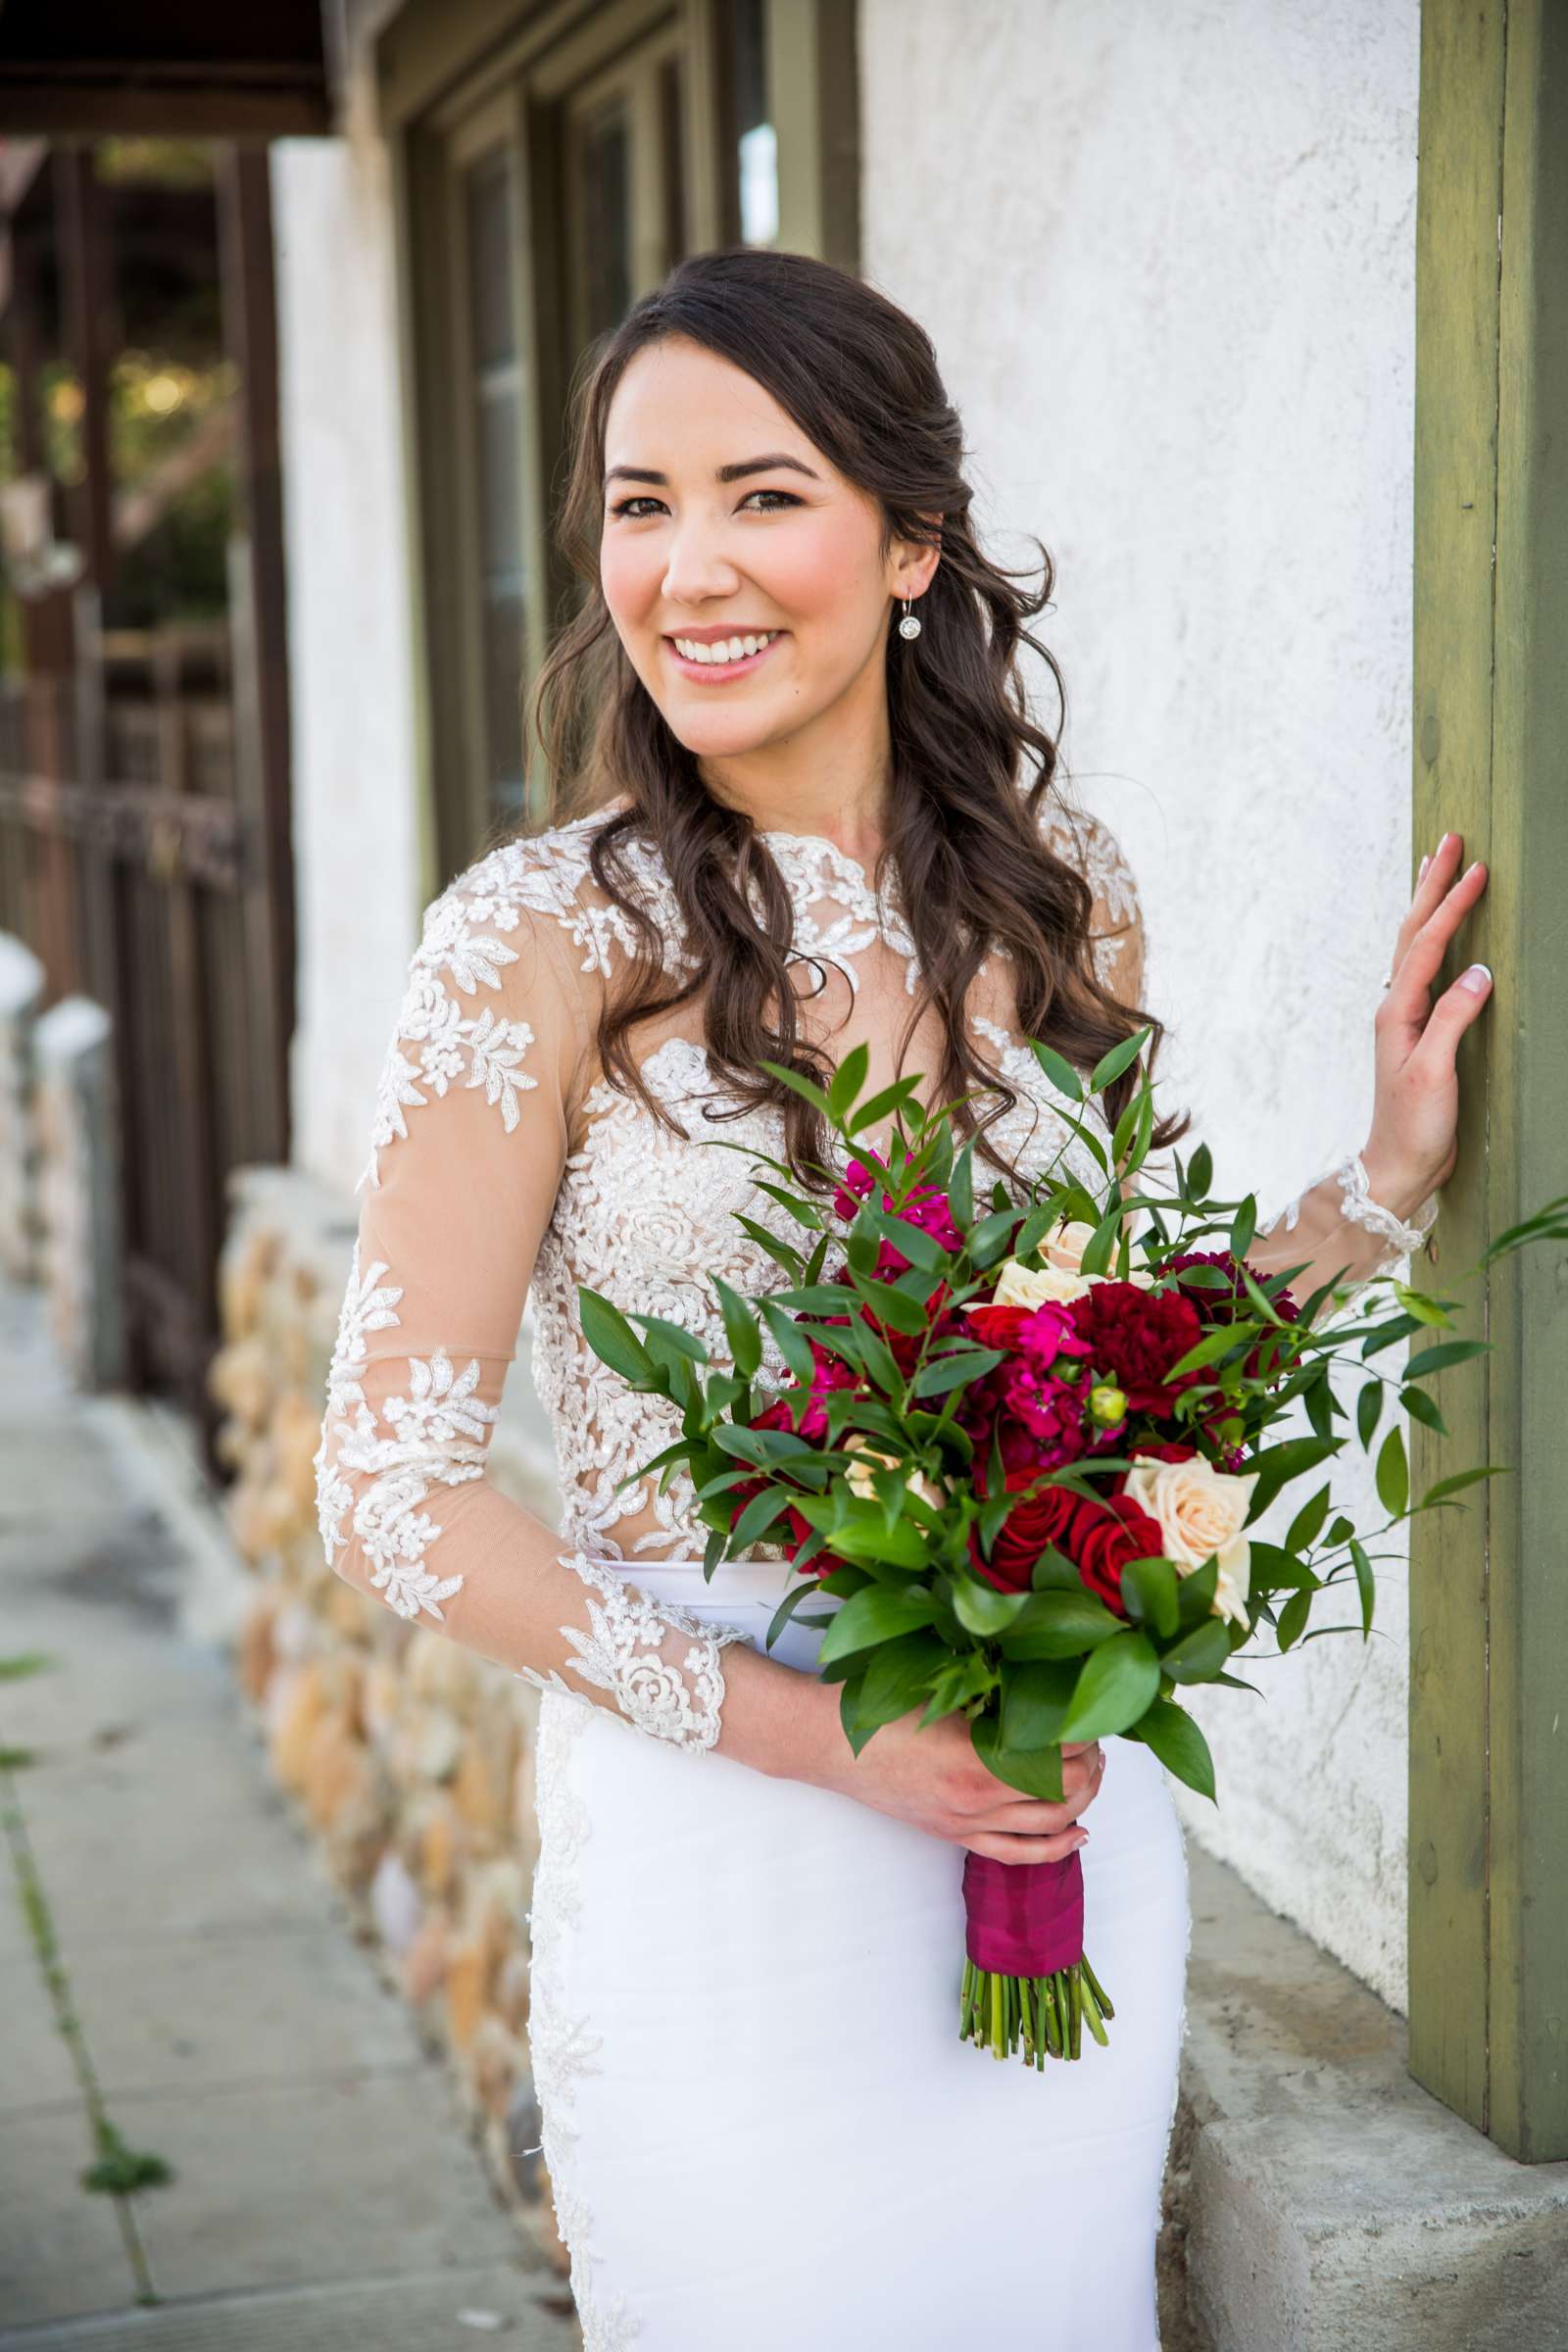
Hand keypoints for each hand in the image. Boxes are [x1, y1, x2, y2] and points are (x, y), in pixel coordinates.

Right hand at [814, 1705, 1104, 1864]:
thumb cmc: (878, 1706)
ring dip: (1081, 1800)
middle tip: (1096, 1740)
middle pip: (1064, 1794)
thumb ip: (992, 1692)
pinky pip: (1016, 1853)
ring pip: (1048, 1826)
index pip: (1058, 1756)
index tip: (1092, 1712)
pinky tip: (1078, 1833)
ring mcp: (965, 1823)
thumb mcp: (941, 1689)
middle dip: (1091, 1767)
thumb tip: (1043, 1683)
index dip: (1085, 1734)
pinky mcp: (953, 1835)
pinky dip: (1056, 1848)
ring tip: (1092, 1774)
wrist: (827, 1742)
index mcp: (976, 1758)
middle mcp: (976, 1800)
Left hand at [1363, 831, 1491, 1209]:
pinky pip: (1424, 967)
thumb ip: (1452, 1020)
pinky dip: (1433, 936)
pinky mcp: (1419, 1030)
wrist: (1399, 1165)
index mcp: (1397, 1012)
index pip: (1427, 946)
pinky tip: (1443, 931)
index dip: (1452, 907)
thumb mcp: (1433, 1073)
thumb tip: (1480, 971)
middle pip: (1413, 932)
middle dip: (1432, 885)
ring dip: (1428, 903)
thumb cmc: (1414, 1125)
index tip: (1476, 869)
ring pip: (1414, 945)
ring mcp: (1405, 1017)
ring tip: (1441, 866)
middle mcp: (1396, 1007)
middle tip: (1451, 839)